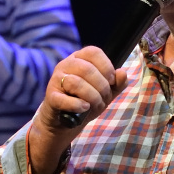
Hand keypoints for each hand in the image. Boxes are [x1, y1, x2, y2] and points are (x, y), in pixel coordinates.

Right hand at [25, 46, 127, 173]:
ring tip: (95, 105)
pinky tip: (84, 108)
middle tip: (104, 98)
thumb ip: (116, 84)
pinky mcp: (51, 97)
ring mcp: (56, 80)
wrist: (65, 121)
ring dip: (92, 97)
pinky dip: (78, 105)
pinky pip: (64, 99)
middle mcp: (65, 65)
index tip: (111, 81)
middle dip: (102, 87)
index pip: (93, 52)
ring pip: (76, 83)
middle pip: (87, 69)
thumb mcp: (105, 92)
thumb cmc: (85, 102)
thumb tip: (122, 73)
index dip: (106, 66)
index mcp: (79, 59)